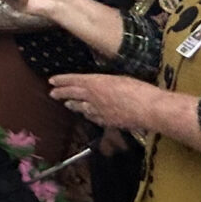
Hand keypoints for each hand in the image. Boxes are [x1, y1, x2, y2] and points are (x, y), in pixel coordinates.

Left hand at [49, 72, 185, 138]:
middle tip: (53, 93)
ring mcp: (98, 111)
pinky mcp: (106, 121)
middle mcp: (93, 97)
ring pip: (81, 107)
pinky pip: (93, 117)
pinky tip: (87, 115)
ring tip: (67, 104)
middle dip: (61, 93)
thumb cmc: (139, 90)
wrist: (149, 109)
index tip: (52, 81)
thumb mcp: (120, 79)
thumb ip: (106, 82)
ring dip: (73, 105)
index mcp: (95, 82)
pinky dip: (88, 115)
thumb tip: (101, 83)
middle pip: (73, 94)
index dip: (62, 80)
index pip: (73, 80)